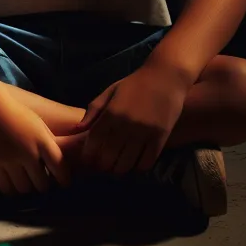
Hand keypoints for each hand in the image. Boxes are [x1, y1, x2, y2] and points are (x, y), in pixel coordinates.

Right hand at [0, 95, 69, 195]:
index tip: (64, 184)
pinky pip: (6, 188)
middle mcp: (28, 152)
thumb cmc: (15, 112)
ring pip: (24, 188)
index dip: (64, 180)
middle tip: (43, 184)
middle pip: (42, 184)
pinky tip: (13, 184)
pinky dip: (12, 190)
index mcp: (42, 140)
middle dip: (44, 186)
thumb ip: (49, 144)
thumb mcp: (38, 125)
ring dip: (28, 188)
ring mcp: (10, 160)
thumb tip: (58, 164)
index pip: (60, 168)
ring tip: (28, 184)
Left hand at [70, 64, 188, 174]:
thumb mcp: (110, 92)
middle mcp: (125, 125)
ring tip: (118, 168)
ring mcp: (143, 132)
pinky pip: (146, 162)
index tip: (89, 161)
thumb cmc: (135, 83)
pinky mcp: (160, 137)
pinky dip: (138, 168)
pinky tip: (136, 164)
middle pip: (108, 158)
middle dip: (103, 166)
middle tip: (104, 166)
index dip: (88, 156)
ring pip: (126, 164)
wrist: (167, 76)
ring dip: (119, 170)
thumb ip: (94, 110)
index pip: (93, 144)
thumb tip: (78, 129)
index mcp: (110, 113)